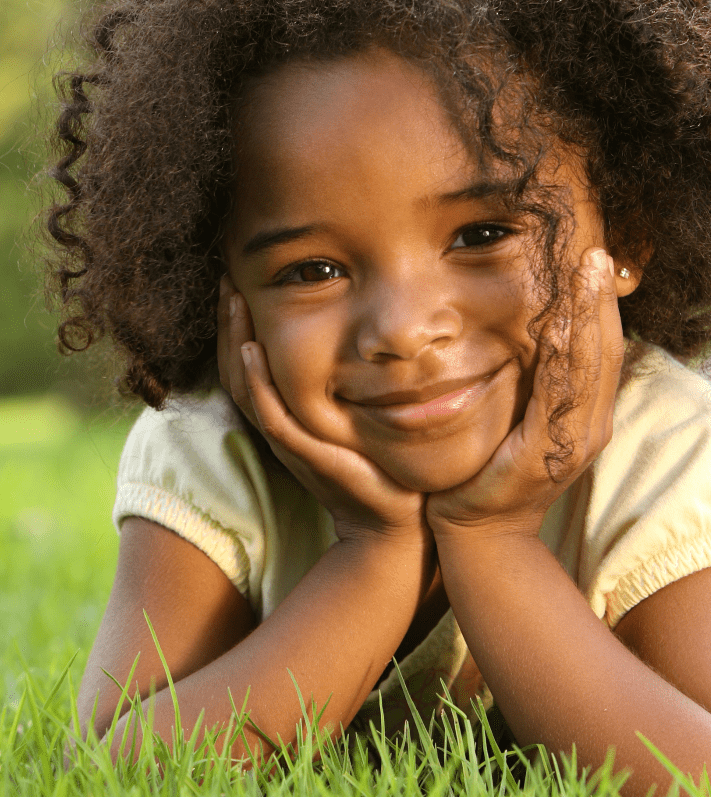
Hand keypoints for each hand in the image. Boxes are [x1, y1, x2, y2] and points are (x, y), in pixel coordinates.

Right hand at [218, 276, 427, 543]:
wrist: (396, 517)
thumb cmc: (379, 463)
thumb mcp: (355, 412)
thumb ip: (345, 382)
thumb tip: (359, 336)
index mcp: (287, 415)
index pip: (248, 364)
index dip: (237, 325)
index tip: (239, 283)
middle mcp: (280, 425)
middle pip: (236, 368)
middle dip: (230, 322)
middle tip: (227, 278)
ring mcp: (289, 440)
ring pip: (245, 385)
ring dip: (235, 340)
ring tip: (234, 300)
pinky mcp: (304, 453)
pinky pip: (269, 414)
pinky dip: (256, 381)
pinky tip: (251, 348)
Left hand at [426, 248, 625, 538]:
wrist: (477, 530)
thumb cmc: (491, 469)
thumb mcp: (519, 417)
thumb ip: (532, 382)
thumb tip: (530, 331)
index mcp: (586, 415)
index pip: (602, 349)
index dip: (600, 305)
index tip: (593, 261)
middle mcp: (591, 426)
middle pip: (605, 350)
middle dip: (600, 299)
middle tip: (596, 252)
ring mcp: (573, 442)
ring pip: (589, 367)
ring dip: (588, 316)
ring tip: (587, 272)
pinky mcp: (545, 455)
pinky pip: (557, 397)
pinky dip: (561, 360)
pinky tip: (557, 326)